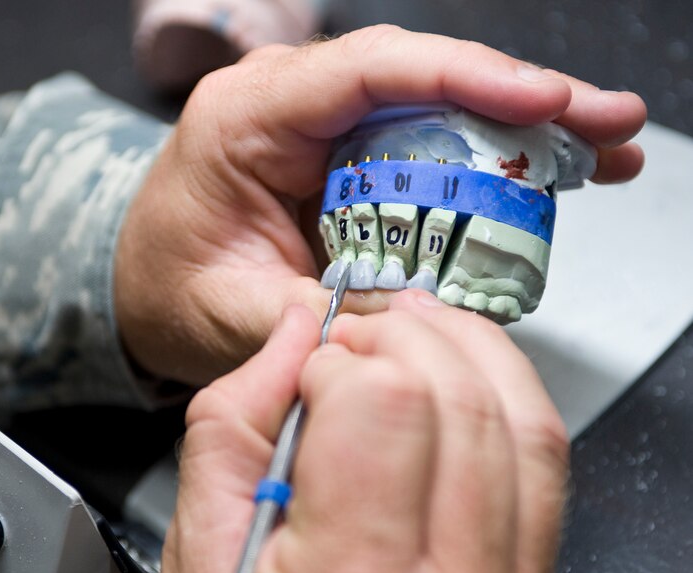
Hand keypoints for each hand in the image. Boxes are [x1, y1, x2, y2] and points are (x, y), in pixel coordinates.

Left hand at [115, 25, 646, 384]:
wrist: (145, 290)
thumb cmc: (168, 288)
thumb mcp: (228, 315)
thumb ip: (313, 319)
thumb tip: (409, 325)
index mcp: (246, 117)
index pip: (366, 71)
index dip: (462, 76)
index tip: (541, 99)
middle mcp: (290, 104)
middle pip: (420, 78)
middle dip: (519, 100)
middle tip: (604, 123)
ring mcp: (323, 130)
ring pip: (435, 108)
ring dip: (520, 129)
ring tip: (598, 150)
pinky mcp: (345, 160)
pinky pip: (426, 147)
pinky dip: (488, 162)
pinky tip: (543, 177)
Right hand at [161, 291, 570, 572]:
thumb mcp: (206, 546)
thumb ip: (232, 424)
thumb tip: (293, 333)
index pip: (382, 405)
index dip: (340, 361)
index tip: (310, 372)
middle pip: (458, 399)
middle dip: (400, 337)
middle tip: (355, 342)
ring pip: (520, 420)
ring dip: (464, 346)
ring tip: (413, 326)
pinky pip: (544, 463)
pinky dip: (507, 392)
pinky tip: (465, 369)